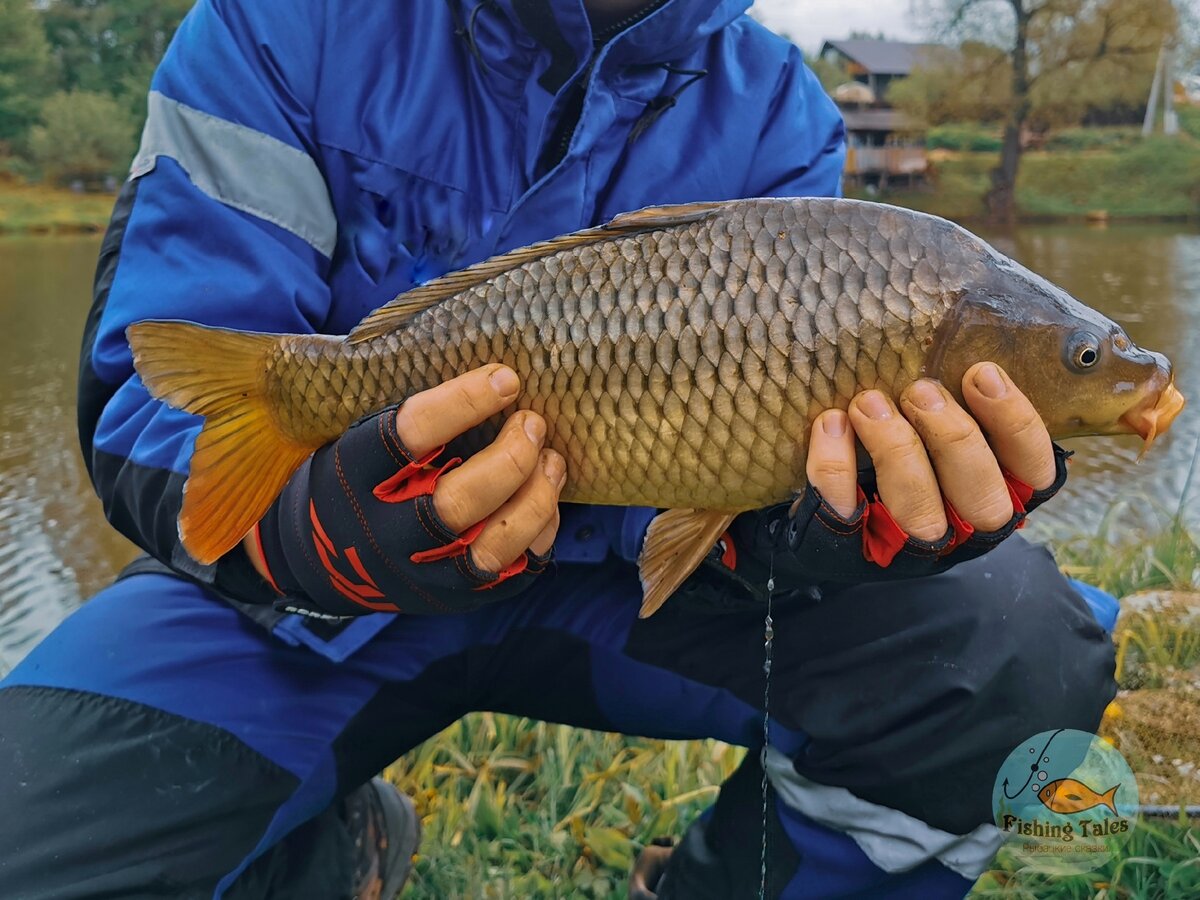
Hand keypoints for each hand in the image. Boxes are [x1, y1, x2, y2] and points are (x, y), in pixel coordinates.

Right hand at [247, 365, 565, 617]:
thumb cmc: (358, 472)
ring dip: (536, 498)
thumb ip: (409, 406)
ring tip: (551, 459)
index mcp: (355, 474)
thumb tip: (488, 358)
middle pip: (458, 504)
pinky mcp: (455, 596)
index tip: (506, 377)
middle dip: (510, 458)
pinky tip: (547, 499)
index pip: (410, 435)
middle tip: (532, 422)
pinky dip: (540, 533)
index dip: (465, 402)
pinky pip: (512, 572)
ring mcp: (422, 572)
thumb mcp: (356, 430)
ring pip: (492, 547)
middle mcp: (387, 531)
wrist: (320, 555)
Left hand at [805, 361, 1056, 540]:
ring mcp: (907, 551)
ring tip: (870, 402)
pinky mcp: (850, 554)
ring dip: (897, 450)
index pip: (1034, 473)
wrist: (822, 527)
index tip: (983, 374)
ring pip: (919, 513)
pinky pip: (844, 513)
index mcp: (995, 499)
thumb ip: (952, 414)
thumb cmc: (897, 467)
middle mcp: (961, 534)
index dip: (1016, 425)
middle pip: (982, 499)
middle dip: (955, 438)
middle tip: (921, 391)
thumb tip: (951, 360)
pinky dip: (835, 466)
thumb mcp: (937, 442)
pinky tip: (832, 423)